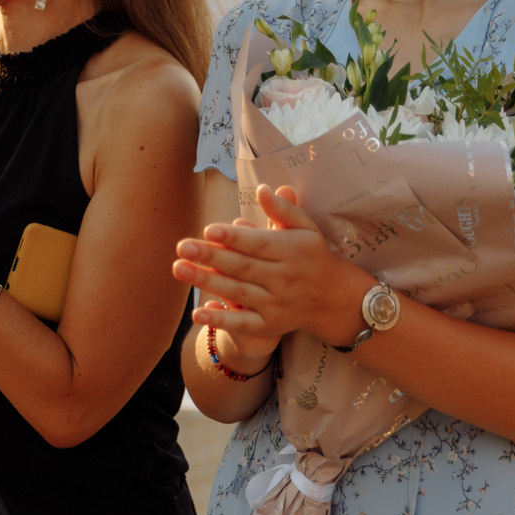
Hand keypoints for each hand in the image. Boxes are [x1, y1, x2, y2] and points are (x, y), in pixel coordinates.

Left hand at [171, 184, 371, 350]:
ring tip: (179, 269)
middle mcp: (284, 278)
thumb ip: (284, 209)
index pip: (258, 244)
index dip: (233, 237)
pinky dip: (220, 320)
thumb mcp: (306, 229)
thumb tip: (262, 189)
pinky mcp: (270, 326)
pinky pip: (243, 323)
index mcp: (291, 251)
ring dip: (207, 282)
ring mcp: (276, 304)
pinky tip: (197, 313)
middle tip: (182, 247)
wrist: (335, 299)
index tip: (208, 229)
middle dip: (211, 257)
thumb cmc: (313, 255)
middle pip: (242, 267)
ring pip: (238, 292)